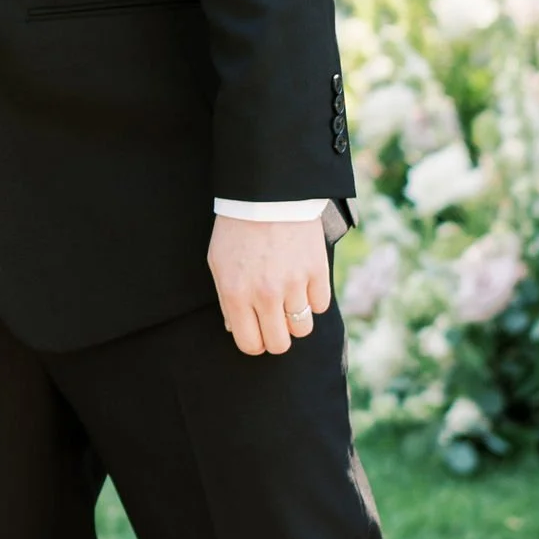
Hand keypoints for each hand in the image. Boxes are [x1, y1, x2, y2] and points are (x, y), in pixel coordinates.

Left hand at [209, 213, 331, 356]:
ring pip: (303, 329)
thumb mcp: (218, 263)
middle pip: (279, 344)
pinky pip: (320, 305)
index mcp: (236, 295)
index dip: (255, 343)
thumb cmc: (237, 229)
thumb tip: (236, 328)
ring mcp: (293, 284)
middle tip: (275, 321)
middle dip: (277, 337)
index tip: (258, 333)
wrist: (266, 194)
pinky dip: (313, 299)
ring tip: (289, 300)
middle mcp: (265, 295)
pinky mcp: (316, 271)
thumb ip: (226, 299)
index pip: (250, 344)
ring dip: (296, 319)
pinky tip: (303, 283)